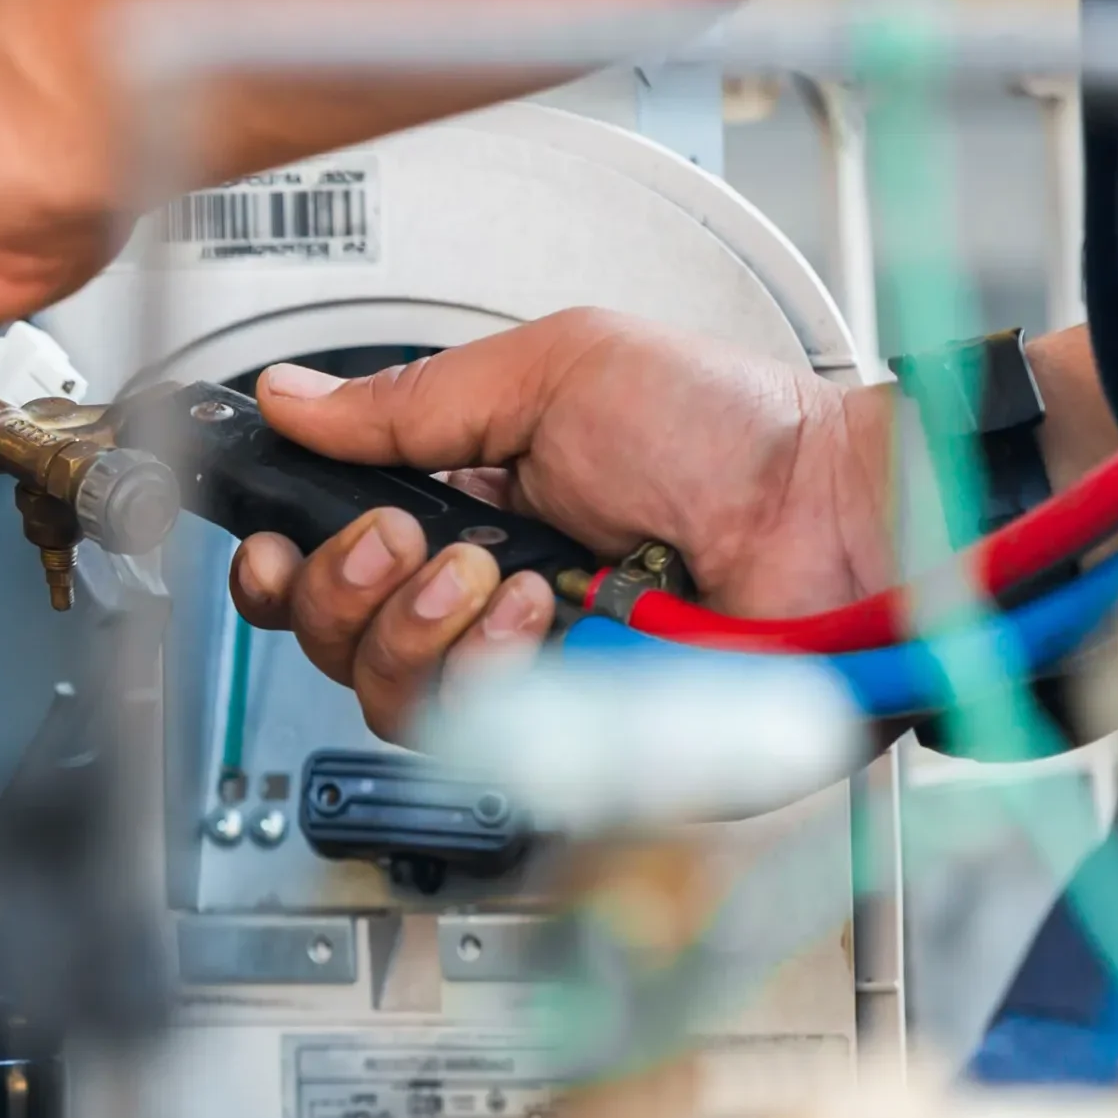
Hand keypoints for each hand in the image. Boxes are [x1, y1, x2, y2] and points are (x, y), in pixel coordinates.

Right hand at [223, 309, 898, 735]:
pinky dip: (491, 674)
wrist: (843, 514)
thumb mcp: (556, 370)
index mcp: (473, 512)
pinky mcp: (575, 747)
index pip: (334, 564)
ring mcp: (531, 684)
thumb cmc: (738, 433)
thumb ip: (412, 399)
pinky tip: (546, 621)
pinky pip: (474, 743)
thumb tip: (292, 398)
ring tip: (501, 576)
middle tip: (407, 539)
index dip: (285, 563)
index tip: (273, 539)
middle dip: (344, 587)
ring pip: (389, 700)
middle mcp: (489, 606)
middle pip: (335, 642)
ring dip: (421, 629)